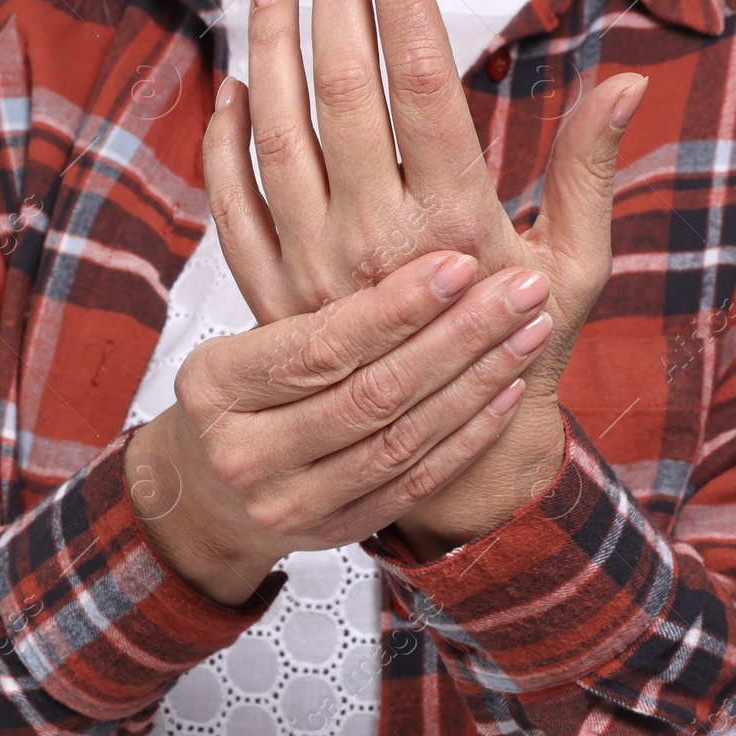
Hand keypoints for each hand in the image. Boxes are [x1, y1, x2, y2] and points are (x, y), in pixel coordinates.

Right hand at [125, 249, 555, 605]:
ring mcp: (289, 505)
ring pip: (402, 440)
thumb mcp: (240, 336)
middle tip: (522, 289)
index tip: (461, 263)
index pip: (321, 344)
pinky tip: (508, 390)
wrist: (205, 490)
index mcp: (214, 386)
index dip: (397, 306)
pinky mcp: (334, 533)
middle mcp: (245, 455)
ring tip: (530, 329)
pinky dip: (467, 436)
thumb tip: (380, 202)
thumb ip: (303, 294)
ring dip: (478, 382)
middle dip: (459, 337)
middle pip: (372, 393)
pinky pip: (415, 483)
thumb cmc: (236, 390)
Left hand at [204, 0, 647, 556]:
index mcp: (456, 222)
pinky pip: (232, 204)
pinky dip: (223, 143)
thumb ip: (591, 171)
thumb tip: (628, 82)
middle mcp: (376, 240)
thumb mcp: (577, 264)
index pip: (421, 83)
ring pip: (277, 135)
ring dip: (273, 50)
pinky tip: (230, 86)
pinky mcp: (272, 295)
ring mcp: (314, 269)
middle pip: (344, 90)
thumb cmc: (526, 344)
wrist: (453, 453)